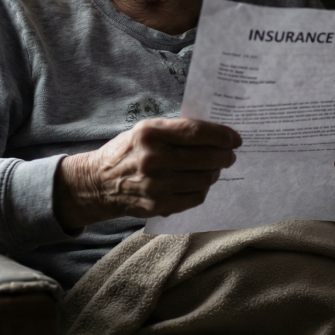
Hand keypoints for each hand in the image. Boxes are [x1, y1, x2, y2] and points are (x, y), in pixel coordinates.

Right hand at [54, 118, 240, 230]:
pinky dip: (203, 188)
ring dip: (214, 172)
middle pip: (205, 157)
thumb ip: (175, 130)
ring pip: (204, 179)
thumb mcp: (145, 130)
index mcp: (150, 134)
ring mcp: (156, 185)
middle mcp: (153, 159)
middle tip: (230, 154)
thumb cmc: (127, 151)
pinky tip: (200, 182)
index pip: (197, 132)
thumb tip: (214, 134)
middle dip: (224, 155)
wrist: (98, 182)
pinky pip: (195, 197)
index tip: (235, 138)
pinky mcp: (158, 205)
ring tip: (214, 167)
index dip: (221, 135)